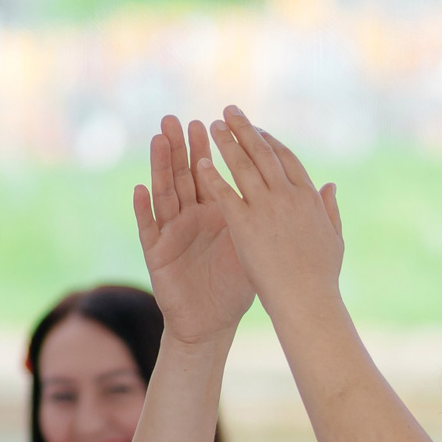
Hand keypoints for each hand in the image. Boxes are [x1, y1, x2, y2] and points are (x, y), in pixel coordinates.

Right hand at [137, 116, 255, 344]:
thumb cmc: (235, 286)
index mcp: (216, 213)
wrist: (213, 323)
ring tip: (158, 139)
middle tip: (177, 119)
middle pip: (184, 176)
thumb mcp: (255, 247)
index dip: (211, 149)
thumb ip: (268, 217)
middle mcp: (190, 217)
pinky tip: (140, 189)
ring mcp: (171, 232)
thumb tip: (301, 190)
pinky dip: (143, 209)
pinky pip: (148, 228)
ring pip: (164, 193)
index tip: (217, 122)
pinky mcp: (157, 253)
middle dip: (181, 147)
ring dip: (160, 166)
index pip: (211, 174)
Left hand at [191, 108, 345, 313]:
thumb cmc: (321, 277)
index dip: (270, 141)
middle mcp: (288, 196)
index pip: (287, 159)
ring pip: (243, 165)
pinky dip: (213, 174)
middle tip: (230, 112)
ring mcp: (267, 208)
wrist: (308, 301)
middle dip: (245, 129)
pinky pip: (225, 193)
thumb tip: (330, 186)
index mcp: (310, 197)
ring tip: (213, 126)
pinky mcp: (245, 225)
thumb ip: (331, 209)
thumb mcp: (334, 238)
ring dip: (227, 142)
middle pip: (263, 153)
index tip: (257, 130)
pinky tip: (201, 161)